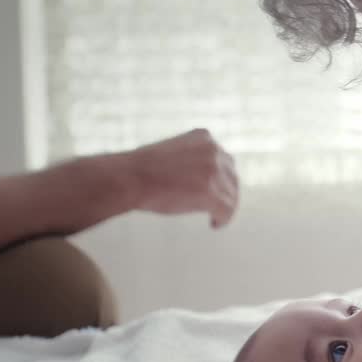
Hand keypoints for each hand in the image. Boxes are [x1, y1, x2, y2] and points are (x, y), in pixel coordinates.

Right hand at [122, 128, 238, 227]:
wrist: (129, 178)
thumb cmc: (142, 169)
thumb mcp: (172, 152)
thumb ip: (190, 158)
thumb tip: (199, 177)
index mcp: (204, 137)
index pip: (224, 159)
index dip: (222, 177)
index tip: (215, 188)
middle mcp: (214, 151)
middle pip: (231, 176)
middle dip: (226, 191)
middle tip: (218, 206)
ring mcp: (215, 172)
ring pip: (231, 195)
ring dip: (225, 207)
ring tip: (215, 217)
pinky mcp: (213, 193)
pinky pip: (227, 210)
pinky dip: (224, 219)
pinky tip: (215, 224)